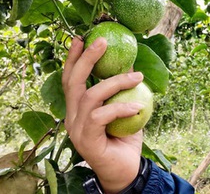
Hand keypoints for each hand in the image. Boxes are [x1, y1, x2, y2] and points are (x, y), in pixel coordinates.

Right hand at [63, 36, 143, 192]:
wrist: (126, 171)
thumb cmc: (125, 137)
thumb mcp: (126, 107)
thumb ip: (123, 89)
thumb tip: (131, 61)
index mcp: (77, 108)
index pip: (70, 78)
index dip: (74, 58)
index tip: (81, 38)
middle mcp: (72, 117)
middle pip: (73, 82)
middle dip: (86, 59)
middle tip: (102, 42)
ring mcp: (76, 130)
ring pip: (90, 96)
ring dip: (115, 82)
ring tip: (137, 76)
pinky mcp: (86, 141)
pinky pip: (101, 117)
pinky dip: (121, 107)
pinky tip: (138, 107)